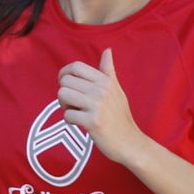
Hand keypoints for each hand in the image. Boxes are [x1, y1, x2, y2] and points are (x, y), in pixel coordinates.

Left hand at [57, 48, 144, 163]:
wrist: (130, 142)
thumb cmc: (120, 117)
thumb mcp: (117, 90)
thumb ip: (108, 71)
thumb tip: (107, 50)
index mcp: (106, 81)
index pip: (76, 66)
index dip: (64, 73)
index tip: (66, 84)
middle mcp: (101, 90)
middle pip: (65, 81)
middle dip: (64, 92)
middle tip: (72, 103)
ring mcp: (97, 105)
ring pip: (62, 95)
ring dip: (64, 105)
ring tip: (75, 112)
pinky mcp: (92, 122)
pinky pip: (67, 115)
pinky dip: (70, 120)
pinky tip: (80, 123)